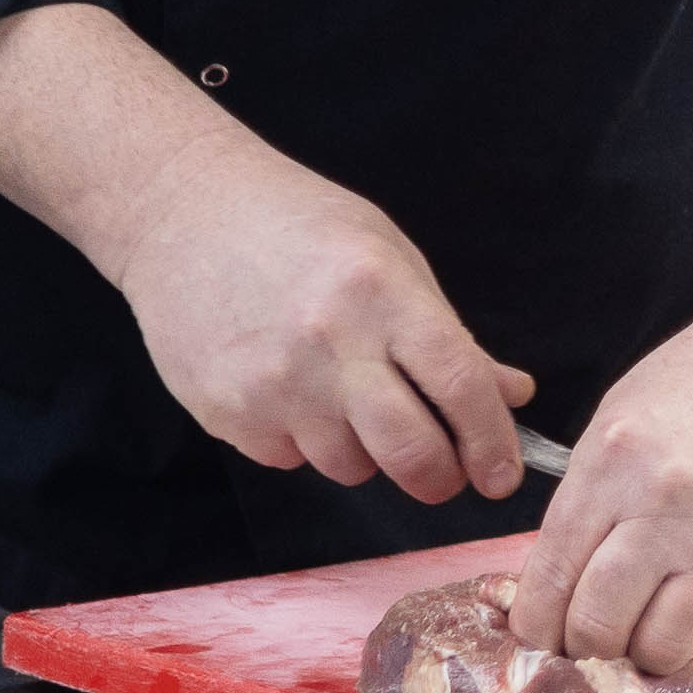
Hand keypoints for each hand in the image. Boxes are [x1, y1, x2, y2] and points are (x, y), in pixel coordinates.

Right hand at [105, 127, 535, 505]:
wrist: (182, 213)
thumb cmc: (297, 224)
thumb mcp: (389, 256)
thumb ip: (448, 333)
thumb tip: (510, 394)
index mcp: (382, 293)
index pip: (458, 385)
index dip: (491, 442)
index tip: (503, 475)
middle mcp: (329, 343)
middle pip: (409, 453)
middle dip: (440, 479)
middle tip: (445, 473)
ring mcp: (272, 385)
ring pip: (350, 466)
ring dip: (365, 451)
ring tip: (346, 397)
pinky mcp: (226, 413)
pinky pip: (291, 459)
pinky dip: (304, 441)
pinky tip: (289, 388)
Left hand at [500, 300, 692, 666]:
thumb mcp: (618, 427)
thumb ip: (585, 509)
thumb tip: (555, 599)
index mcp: (614, 465)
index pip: (551, 582)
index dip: (538, 629)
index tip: (544, 639)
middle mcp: (670, 506)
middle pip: (599, 628)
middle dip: (588, 647)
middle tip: (596, 637)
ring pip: (665, 647)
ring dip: (650, 650)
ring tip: (652, 624)